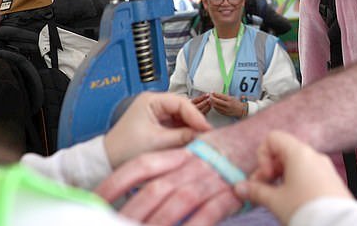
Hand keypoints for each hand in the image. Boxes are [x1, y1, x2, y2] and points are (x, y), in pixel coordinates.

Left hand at [95, 143, 241, 224]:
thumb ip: (172, 167)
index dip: (116, 184)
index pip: (140, 167)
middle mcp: (190, 165)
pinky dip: (193, 225)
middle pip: (154, 189)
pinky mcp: (227, 194)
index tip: (97, 200)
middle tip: (112, 224)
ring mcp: (208, 179)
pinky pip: (208, 213)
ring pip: (177, 201)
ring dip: (156, 221)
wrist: (259, 139)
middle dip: (131, 212)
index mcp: (178, 153)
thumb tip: (144, 190)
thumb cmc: (225, 150)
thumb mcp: (193, 153)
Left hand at [103, 92, 211, 167]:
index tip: (207, 129)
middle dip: (195, 123)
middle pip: (184, 110)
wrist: (107, 161)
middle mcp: (155, 104)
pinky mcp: (158, 126)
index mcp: (151, 100)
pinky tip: (191, 143)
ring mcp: (157, 115)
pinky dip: (184, 135)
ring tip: (200, 141)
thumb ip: (182, 137)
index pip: (182, 102)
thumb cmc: (124, 148)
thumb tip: (203, 135)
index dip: (196, 116)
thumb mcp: (157, 142)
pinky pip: (177, 127)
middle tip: (207, 136)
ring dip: (191, 130)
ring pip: (182, 119)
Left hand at [209, 92, 248, 117]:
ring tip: (210, 100)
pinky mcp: (224, 113)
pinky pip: (217, 110)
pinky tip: (213, 104)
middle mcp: (227, 105)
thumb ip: (224, 96)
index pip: (220, 96)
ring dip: (212, 103)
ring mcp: (226, 110)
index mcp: (230, 99)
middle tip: (210, 96)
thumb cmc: (236, 102)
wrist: (241, 110)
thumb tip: (216, 94)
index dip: (215, 94)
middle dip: (212, 98)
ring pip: (216, 106)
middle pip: (216, 101)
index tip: (212, 92)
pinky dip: (214, 107)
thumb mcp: (232, 97)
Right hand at [235, 131, 350, 224]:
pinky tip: (295, 202)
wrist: (337, 225)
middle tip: (264, 190)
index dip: (262, 156)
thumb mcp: (275, 201)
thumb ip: (256, 191)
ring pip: (297, 164)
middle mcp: (314, 155)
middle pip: (284, 151)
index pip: (273, 138)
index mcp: (299, 153)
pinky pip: (309, 174)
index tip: (265, 177)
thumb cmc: (306, 209)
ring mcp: (325, 167)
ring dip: (282, 177)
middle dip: (270, 169)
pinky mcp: (331, 180)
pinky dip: (297, 182)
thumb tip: (240, 188)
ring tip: (278, 199)